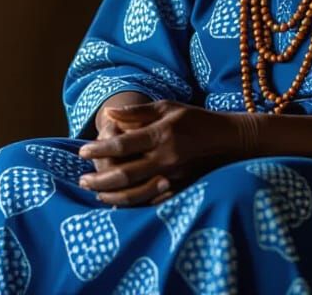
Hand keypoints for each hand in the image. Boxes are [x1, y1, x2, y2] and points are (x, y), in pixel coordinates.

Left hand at [77, 100, 235, 206]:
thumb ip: (138, 112)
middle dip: (98, 179)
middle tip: (82, 180)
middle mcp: (166, 158)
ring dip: (111, 195)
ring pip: (135, 193)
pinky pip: (151, 201)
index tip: (81, 151)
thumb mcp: (168, 107)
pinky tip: (118, 202)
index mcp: (161, 134)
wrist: (229, 141)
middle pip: (124, 174)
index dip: (98, 148)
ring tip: (96, 192)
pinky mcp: (181, 190)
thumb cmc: (195, 119)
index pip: (122, 144)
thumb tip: (109, 114)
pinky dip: (132, 204)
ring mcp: (174, 177)